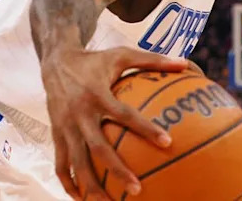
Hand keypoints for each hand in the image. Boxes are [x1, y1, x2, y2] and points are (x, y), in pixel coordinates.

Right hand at [41, 46, 188, 200]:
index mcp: (97, 93)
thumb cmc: (94, 60)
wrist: (55, 61)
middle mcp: (79, 112)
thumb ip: (153, 60)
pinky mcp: (55, 134)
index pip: (123, 114)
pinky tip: (81, 199)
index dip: (145, 128)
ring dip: (91, 186)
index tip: (167, 142)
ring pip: (76, 162)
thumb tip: (186, 63)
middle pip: (97, 147)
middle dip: (116, 170)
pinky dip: (68, 183)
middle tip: (137, 189)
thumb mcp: (122, 54)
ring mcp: (65, 126)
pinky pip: (60, 164)